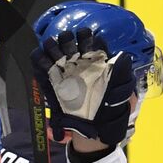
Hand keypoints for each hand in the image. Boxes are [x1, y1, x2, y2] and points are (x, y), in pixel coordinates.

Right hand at [32, 28, 136, 145]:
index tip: (87, 41)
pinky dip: (39, 57)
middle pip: (68, 41)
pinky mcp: (51, 79)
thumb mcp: (121, 87)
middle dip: (67, 40)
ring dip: (53, 45)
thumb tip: (123, 56)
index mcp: (93, 59)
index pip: (87, 39)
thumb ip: (122, 70)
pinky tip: (43, 59)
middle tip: (70, 49)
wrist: (94, 126)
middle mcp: (77, 61)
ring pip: (54, 48)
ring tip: (56, 51)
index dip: (85, 37)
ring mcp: (64, 69)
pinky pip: (41, 62)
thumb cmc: (109, 105)